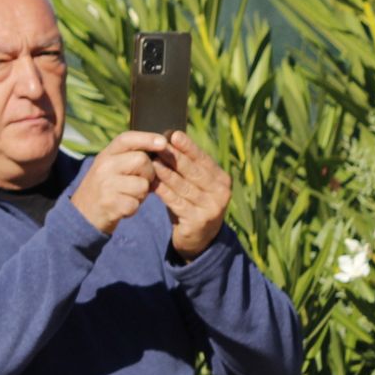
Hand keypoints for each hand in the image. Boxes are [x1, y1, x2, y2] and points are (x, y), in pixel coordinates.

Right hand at [70, 131, 166, 233]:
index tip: (163, 142)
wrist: (81, 215)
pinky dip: (133, 208)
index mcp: (105, 155)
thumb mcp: (110, 167)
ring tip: (128, 196)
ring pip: (142, 184)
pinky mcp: (110, 204)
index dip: (146, 138)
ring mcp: (105, 185)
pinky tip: (122, 207)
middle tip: (140, 182)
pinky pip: (136, 203)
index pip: (126, 139)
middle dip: (149, 173)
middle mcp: (103, 167)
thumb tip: (161, 146)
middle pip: (142, 160)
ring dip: (142, 194)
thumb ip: (128, 156)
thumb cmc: (104, 187)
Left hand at [151, 131, 230, 260]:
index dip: (189, 147)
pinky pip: (177, 203)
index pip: (204, 160)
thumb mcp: (196, 186)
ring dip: (167, 174)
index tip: (174, 134)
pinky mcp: (198, 222)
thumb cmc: (193, 205)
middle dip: (175, 157)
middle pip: (194, 172)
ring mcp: (211, 208)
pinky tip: (153, 183)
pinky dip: (164, 192)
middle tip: (159, 146)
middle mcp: (221, 193)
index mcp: (222, 180)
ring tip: (152, 162)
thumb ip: (188, 169)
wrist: (199, 240)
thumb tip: (170, 140)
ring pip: (184, 186)